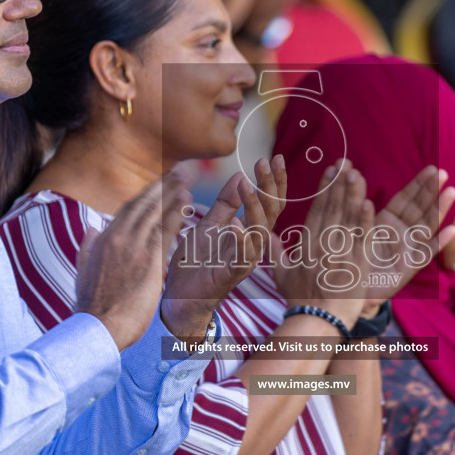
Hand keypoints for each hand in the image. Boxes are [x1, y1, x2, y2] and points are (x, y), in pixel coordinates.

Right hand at [75, 170, 190, 350]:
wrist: (98, 326)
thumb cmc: (91, 307)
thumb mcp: (83, 271)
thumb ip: (88, 247)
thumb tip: (91, 229)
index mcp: (103, 240)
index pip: (127, 210)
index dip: (146, 196)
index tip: (159, 185)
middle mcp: (118, 238)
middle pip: (143, 205)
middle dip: (162, 186)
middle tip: (179, 172)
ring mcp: (134, 247)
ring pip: (155, 212)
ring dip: (172, 193)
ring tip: (187, 179)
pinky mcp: (149, 260)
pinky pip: (165, 230)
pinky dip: (176, 213)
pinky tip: (187, 202)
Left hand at [163, 158, 287, 345]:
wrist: (180, 297)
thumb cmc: (196, 263)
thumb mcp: (209, 226)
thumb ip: (225, 204)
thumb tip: (240, 176)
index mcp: (248, 232)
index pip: (268, 203)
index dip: (274, 181)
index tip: (274, 157)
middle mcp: (252, 245)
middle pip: (271, 213)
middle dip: (271, 187)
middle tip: (267, 162)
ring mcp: (244, 260)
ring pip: (259, 231)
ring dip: (255, 207)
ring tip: (249, 184)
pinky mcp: (231, 275)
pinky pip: (242, 257)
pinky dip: (240, 240)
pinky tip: (235, 223)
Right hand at [273, 159, 371, 329]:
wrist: (317, 321)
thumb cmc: (299, 298)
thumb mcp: (282, 273)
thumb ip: (275, 250)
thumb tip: (265, 234)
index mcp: (307, 243)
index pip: (317, 209)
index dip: (325, 187)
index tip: (331, 169)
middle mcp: (323, 245)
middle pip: (333, 209)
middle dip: (339, 184)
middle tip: (346, 162)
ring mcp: (340, 255)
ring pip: (347, 220)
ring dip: (352, 195)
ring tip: (357, 174)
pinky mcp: (356, 266)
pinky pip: (361, 240)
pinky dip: (364, 222)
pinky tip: (368, 204)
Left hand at [359, 166, 454, 307]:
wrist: (347, 290)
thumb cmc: (351, 257)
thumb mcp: (354, 227)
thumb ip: (358, 204)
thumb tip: (354, 174)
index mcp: (387, 222)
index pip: (405, 200)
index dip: (418, 185)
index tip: (431, 168)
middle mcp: (401, 234)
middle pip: (419, 209)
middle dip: (431, 191)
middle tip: (442, 172)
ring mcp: (407, 250)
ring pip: (426, 226)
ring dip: (439, 209)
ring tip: (451, 192)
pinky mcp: (408, 269)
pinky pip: (425, 255)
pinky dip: (439, 243)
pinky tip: (451, 231)